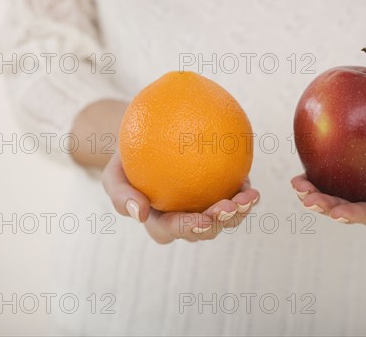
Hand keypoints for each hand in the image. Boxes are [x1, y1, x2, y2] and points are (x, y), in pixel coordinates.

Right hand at [102, 152, 259, 242]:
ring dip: (240, 211)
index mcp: (162, 222)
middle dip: (221, 223)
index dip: (192, 229)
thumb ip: (120, 195)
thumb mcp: (113, 175)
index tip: (204, 219)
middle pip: (207, 228)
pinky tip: (252, 188)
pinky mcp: (223, 189)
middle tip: (230, 207)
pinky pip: (236, 195)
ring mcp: (207, 205)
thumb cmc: (127, 160)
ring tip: (250, 198)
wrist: (146, 137)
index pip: (176, 229)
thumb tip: (139, 215)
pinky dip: (246, 195)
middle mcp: (187, 218)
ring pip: (227, 216)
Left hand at [291, 113, 365, 225]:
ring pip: (335, 194)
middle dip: (327, 207)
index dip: (356, 215)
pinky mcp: (349, 166)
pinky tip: (298, 175)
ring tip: (297, 187)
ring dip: (314, 195)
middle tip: (308, 199)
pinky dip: (313, 177)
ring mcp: (361, 182)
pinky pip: (329, 174)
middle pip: (349, 207)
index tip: (337, 213)